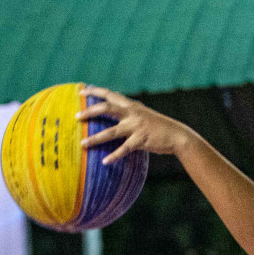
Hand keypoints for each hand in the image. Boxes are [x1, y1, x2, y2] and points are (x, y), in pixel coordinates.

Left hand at [78, 86, 194, 163]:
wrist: (177, 136)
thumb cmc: (159, 127)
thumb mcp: (143, 114)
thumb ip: (129, 113)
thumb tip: (115, 112)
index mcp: (132, 105)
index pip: (110, 94)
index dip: (94, 92)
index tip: (81, 92)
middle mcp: (132, 113)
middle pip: (106, 108)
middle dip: (90, 111)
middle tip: (76, 116)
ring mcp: (136, 127)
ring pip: (110, 132)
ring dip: (95, 138)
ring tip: (82, 143)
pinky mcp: (140, 140)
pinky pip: (123, 149)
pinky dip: (114, 156)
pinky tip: (105, 162)